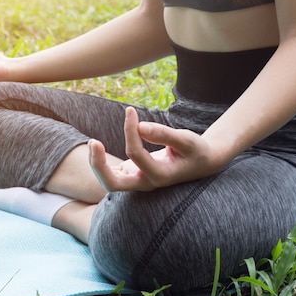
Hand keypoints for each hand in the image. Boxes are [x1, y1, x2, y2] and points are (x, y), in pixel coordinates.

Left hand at [89, 107, 223, 190]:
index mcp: (160, 176)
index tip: (130, 110)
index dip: (130, 130)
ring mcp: (138, 181)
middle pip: (113, 184)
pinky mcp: (134, 175)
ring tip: (94, 143)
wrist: (201, 162)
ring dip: (97, 165)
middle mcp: (146, 183)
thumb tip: (140, 127)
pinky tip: (98, 147)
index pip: (135, 153)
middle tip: (94, 142)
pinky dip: (102, 163)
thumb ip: (164, 134)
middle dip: (99, 166)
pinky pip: (112, 174)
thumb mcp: (186, 139)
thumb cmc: (195, 150)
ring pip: (109, 182)